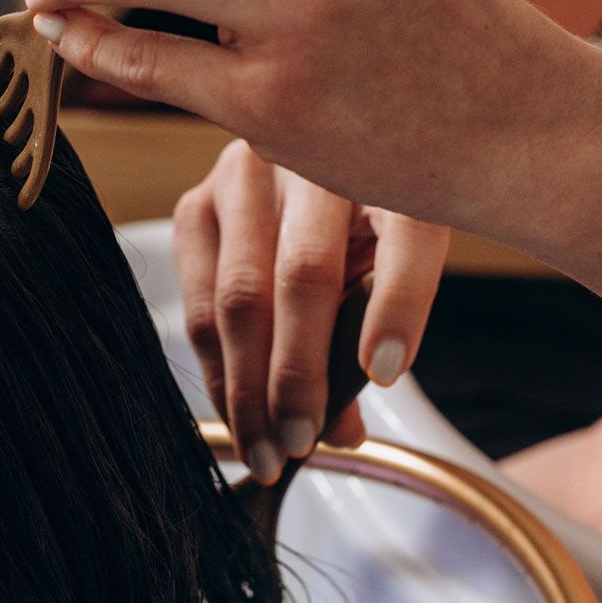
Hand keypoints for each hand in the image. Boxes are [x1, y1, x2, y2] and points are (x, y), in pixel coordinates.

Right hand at [176, 143, 448, 480]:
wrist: (307, 160)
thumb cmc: (363, 222)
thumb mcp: (390, 263)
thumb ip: (373, 331)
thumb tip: (342, 432)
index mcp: (389, 161)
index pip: (404, 234)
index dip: (397, 305)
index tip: (386, 373)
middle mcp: (311, 155)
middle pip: (305, 275)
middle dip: (298, 375)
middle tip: (300, 442)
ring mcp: (245, 176)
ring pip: (240, 294)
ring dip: (248, 386)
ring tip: (263, 446)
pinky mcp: (197, 204)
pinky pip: (199, 302)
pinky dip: (216, 368)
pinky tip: (233, 411)